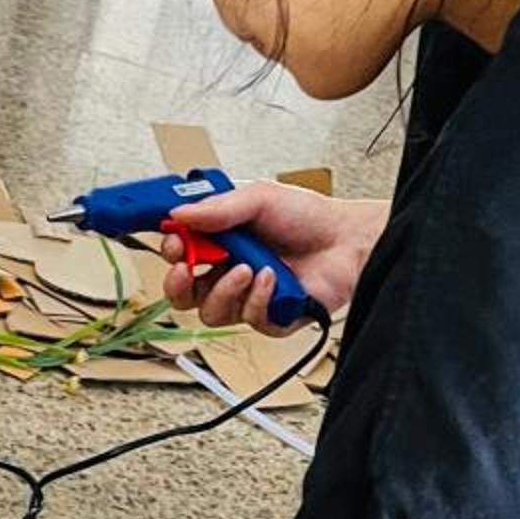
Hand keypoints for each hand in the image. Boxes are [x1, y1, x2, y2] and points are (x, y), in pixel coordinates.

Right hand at [161, 183, 384, 330]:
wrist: (348, 240)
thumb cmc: (309, 217)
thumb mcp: (259, 198)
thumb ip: (218, 208)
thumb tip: (180, 214)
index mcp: (222, 242)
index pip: (180, 256)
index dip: (171, 253)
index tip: (173, 243)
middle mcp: (230, 272)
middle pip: (184, 295)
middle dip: (178, 284)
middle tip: (186, 268)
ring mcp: (249, 298)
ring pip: (212, 313)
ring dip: (223, 290)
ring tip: (246, 268)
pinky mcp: (270, 318)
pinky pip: (249, 320)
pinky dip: (259, 298)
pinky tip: (273, 278)